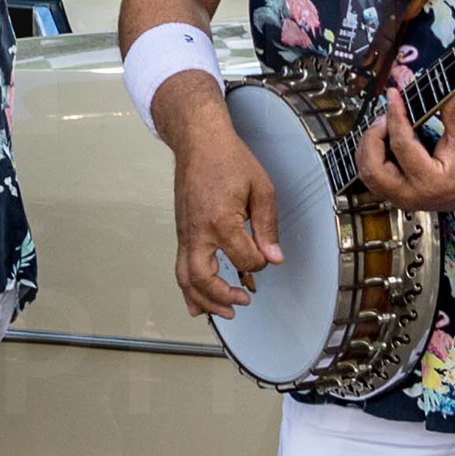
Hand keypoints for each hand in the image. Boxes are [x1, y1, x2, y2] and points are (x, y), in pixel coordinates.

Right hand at [155, 81, 279, 318]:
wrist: (198, 142)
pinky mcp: (181, 233)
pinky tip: (197, 303)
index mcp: (221, 221)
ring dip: (204, 301)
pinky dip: (188, 289)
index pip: (244, 258)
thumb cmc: (230, 160)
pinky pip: (180, 267)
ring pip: (185, 278)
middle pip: (203, 279)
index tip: (268, 254)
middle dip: (224, 298)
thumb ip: (268, 227)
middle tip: (244, 303)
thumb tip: (274, 258)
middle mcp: (198, 232)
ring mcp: (185, 234)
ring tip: (224, 314)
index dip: (260, 262)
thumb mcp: (262, 189)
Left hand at [355, 91, 454, 211]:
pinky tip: (387, 140)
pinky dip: (376, 158)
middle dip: (373, 138)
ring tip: (386, 126)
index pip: (401, 145)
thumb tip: (423, 80)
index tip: (394, 95)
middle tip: (384, 116)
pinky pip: (377, 178)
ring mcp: (406, 199)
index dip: (395, 115)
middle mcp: (413, 196)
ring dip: (370, 148)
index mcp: (430, 182)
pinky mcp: (404, 196)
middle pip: (371, 169)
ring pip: (369, 176)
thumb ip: (444, 105)